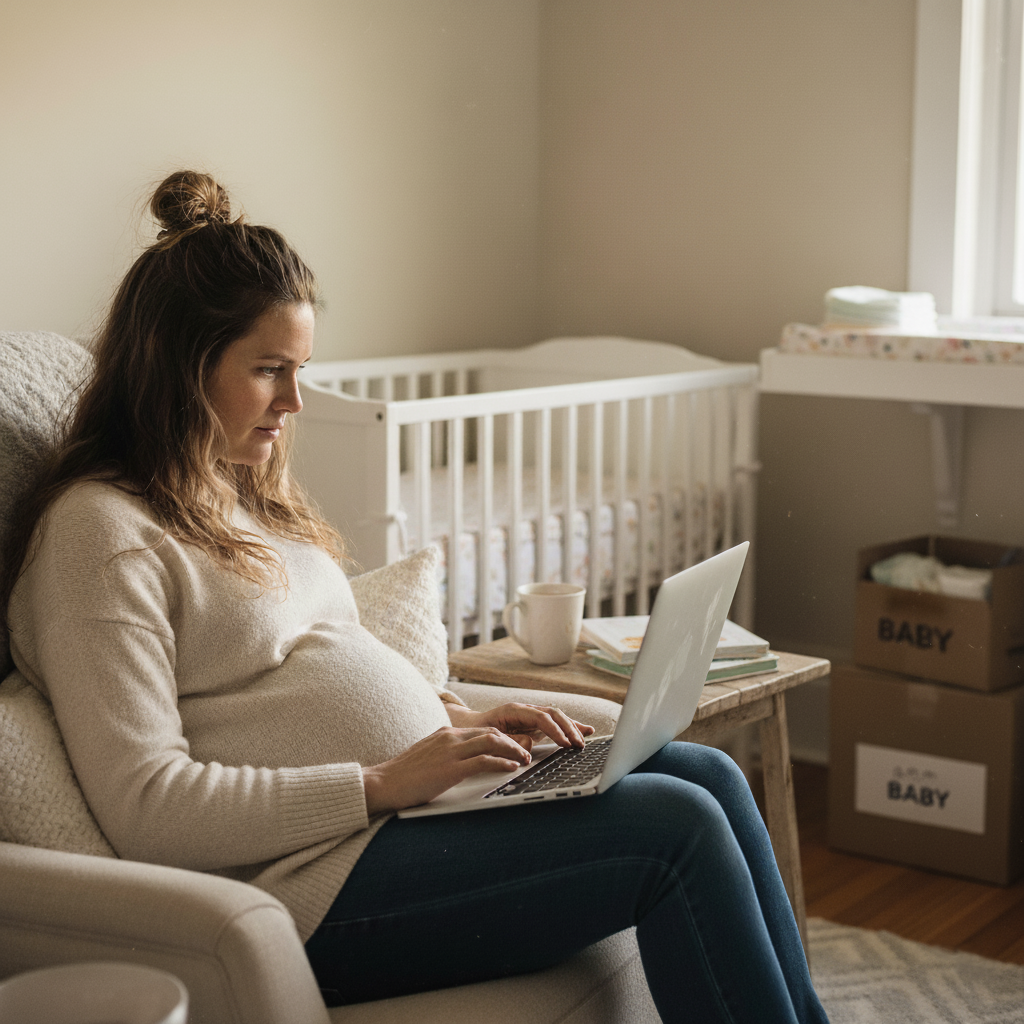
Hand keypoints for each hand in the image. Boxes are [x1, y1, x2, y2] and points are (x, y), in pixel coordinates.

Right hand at [362, 726, 531, 814]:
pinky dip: (501, 763)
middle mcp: (450, 738)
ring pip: (492, 742)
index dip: (502, 738)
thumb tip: (462, 762)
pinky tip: (511, 768)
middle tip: (525, 752)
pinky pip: (483, 761)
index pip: (482, 730)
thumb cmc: (403, 776)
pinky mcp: (450, 768)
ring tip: (524, 760)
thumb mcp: (428, 757)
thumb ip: (446, 754)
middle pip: (491, 732)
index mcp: (445, 734)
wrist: (383, 783)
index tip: (514, 747)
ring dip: (513, 750)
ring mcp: (451, 751)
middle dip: (512, 742)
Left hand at [444, 701, 594, 752]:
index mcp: (514, 710)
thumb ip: (510, 741)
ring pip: (557, 717)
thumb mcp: (490, 738)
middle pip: (553, 714)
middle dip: (568, 728)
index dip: (555, 730)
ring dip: (572, 727)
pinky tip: (584, 731)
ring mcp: (531, 715)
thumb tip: (530, 744)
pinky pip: (555, 723)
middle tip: (579, 744)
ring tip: (586, 738)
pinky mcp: (534, 724)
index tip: (565, 744)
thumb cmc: (478, 732)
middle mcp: (525, 710)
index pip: (541, 718)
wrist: (469, 727)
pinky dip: (570, 727)